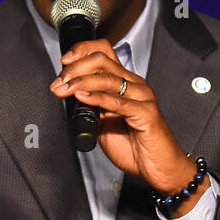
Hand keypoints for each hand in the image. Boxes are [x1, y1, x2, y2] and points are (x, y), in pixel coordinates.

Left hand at [50, 39, 205, 214]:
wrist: (160, 168)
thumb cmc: (136, 148)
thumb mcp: (105, 123)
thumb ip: (92, 108)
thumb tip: (70, 97)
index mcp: (125, 83)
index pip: (104, 52)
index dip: (82, 51)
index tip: (64, 62)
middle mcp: (134, 85)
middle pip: (102, 60)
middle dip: (75, 68)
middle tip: (59, 82)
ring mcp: (142, 97)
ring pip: (108, 77)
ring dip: (80, 81)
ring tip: (64, 90)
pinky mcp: (146, 113)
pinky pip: (118, 101)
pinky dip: (97, 97)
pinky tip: (83, 97)